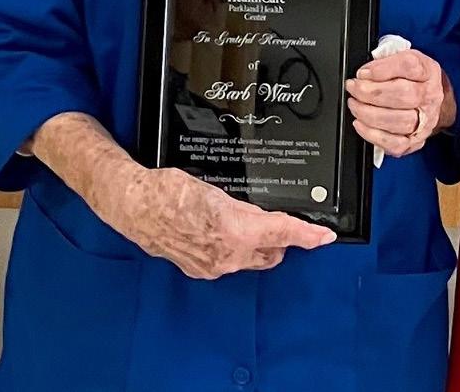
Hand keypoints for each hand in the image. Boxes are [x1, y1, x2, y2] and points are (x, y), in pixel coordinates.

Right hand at [97, 165, 335, 278]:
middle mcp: (227, 256)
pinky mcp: (199, 268)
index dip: (308, 235)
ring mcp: (213, 266)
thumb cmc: (169, 192)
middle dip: (281, 237)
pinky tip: (222, 228)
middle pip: (271, 251)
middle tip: (277, 216)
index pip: (283, 233)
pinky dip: (235, 246)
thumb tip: (263, 217)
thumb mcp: (217, 190)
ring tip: (242, 217)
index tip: (325, 237)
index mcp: (235, 232)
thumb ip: (246, 208)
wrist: (134, 206)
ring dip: (256, 242)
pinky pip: (229, 260)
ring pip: (251, 257)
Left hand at [345, 49, 455, 157]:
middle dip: (370, 92)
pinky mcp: (415, 141)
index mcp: (427, 71)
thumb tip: (364, 74)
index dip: (382, 69)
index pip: (409, 66)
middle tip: (354, 88)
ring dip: (369, 114)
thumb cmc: (413, 80)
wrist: (430, 102)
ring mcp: (425, 121)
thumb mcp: (402, 59)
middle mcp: (430, 96)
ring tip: (355, 105)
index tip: (363, 72)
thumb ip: (384, 61)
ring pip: (399, 121)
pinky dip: (374, 135)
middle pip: (403, 95)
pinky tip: (361, 124)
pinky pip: (395, 144)